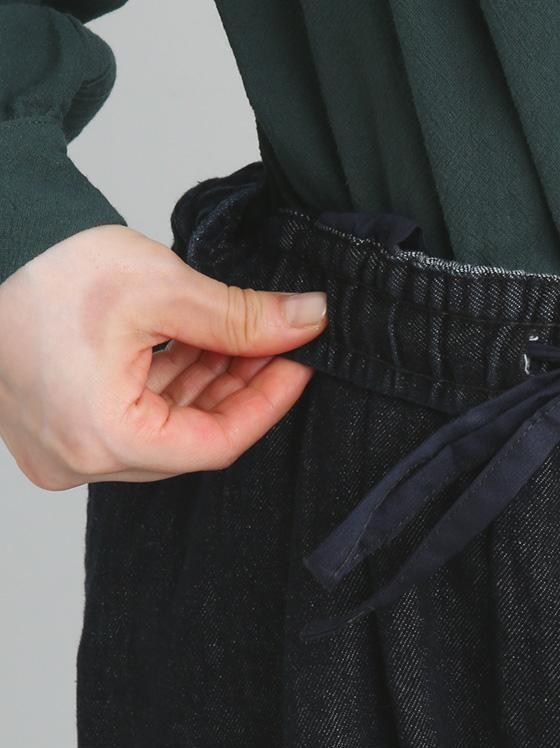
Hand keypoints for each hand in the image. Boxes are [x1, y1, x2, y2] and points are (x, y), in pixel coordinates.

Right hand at [0, 222, 327, 489]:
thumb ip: (241, 317)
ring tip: (243, 338)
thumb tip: (306, 321)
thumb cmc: (38, 261)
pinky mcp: (53, 426)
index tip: (299, 365)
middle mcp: (77, 459)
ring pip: (164, 428)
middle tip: (278, 346)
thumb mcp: (160, 288)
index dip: (268, 403)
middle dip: (239, 388)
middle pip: (190, 439)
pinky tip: (201, 345)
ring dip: (207, 383)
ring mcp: (60, 448)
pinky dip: (168, 383)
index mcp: (102, 439)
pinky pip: (130, 417)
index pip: (217, 444)